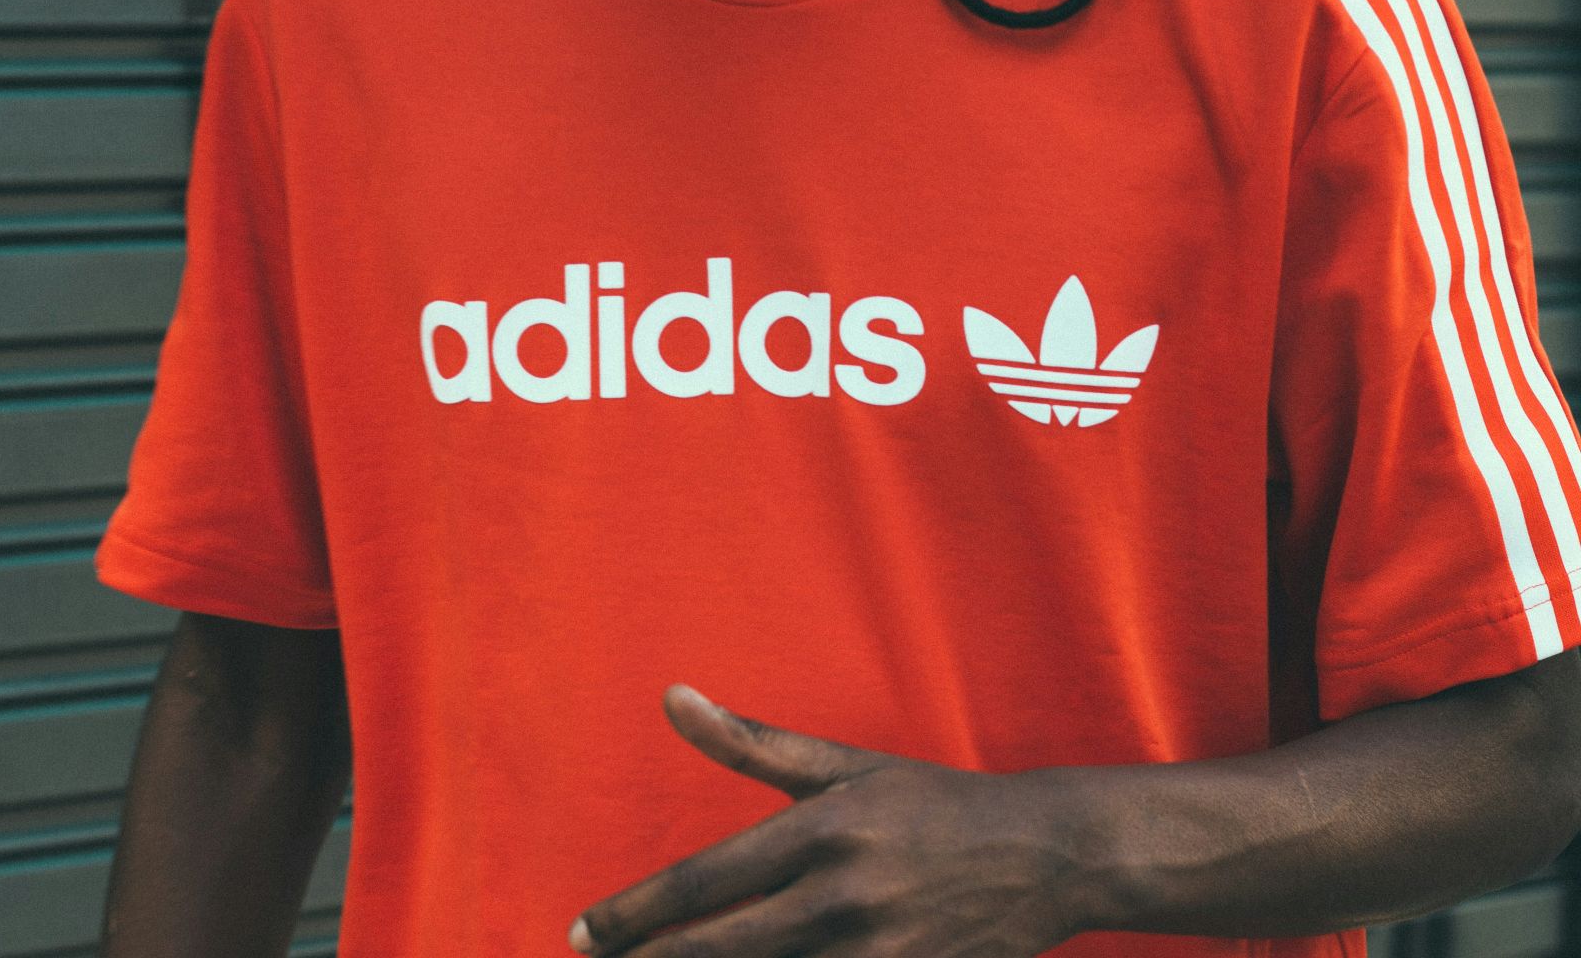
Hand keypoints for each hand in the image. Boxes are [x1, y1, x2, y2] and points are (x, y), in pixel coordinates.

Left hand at [567, 684, 1090, 956]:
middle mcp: (845, 893)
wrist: (1048, 854)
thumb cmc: (929, 803)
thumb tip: (671, 696)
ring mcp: (881, 951)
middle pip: (723, 946)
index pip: (705, 880)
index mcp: (823, 827)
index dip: (635, 913)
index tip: (581, 932)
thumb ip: (750, 741)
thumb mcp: (843, 765)